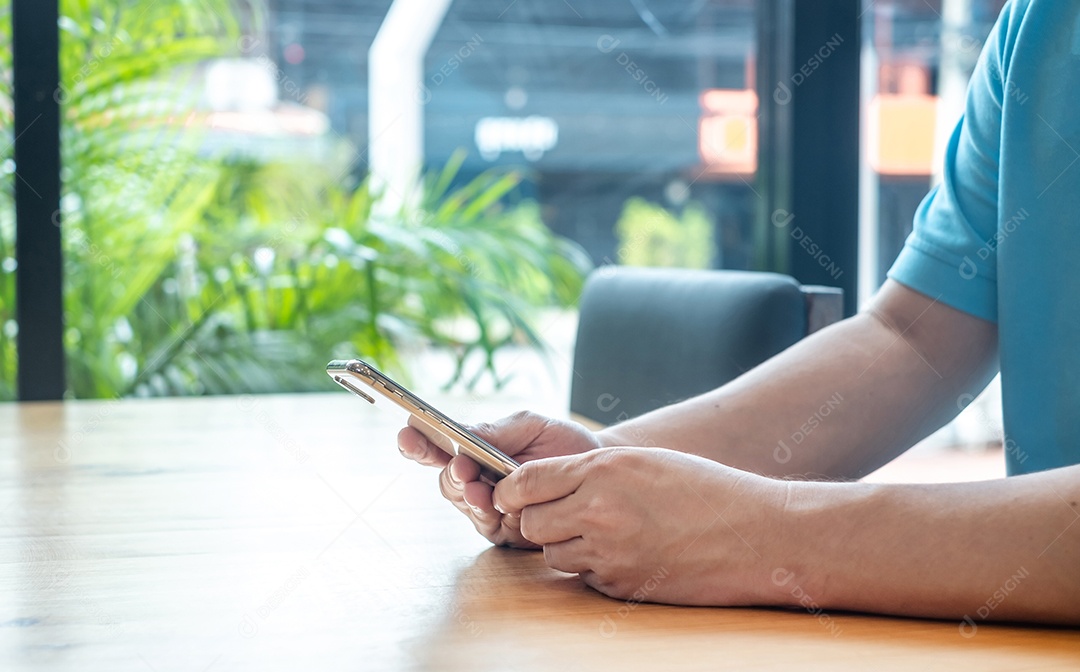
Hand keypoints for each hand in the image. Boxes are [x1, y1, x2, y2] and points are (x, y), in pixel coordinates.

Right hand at [397, 411, 602, 548]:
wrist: (598, 470)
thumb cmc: (561, 443)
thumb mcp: (530, 425)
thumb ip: (496, 430)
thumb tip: (460, 433)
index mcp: (474, 451)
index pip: (437, 449)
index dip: (418, 443)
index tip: (408, 434)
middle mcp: (475, 481)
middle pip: (447, 481)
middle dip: (450, 473)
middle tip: (459, 466)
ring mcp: (488, 508)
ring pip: (464, 505)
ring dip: (467, 496)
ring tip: (476, 487)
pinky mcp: (506, 531)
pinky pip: (488, 526)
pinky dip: (488, 515)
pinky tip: (492, 505)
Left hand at [492, 447, 789, 605]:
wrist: (755, 534)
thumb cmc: (703, 489)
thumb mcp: (643, 462)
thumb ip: (590, 471)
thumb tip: (539, 484)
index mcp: (602, 469)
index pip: (525, 482)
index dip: (511, 491)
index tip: (512, 496)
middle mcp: (598, 509)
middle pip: (532, 523)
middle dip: (539, 521)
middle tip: (562, 517)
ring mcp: (609, 552)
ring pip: (553, 555)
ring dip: (567, 546)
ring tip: (604, 534)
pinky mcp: (622, 585)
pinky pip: (585, 577)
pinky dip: (596, 568)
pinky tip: (629, 553)